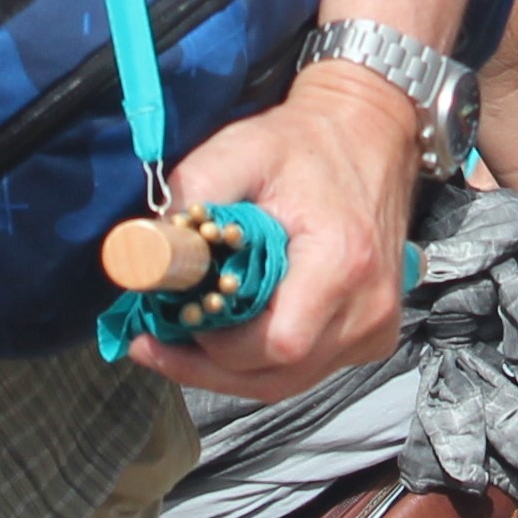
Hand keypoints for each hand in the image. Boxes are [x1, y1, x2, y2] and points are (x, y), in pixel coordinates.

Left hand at [143, 64, 421, 396]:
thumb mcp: (241, 149)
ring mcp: (375, 325)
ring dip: (231, 372)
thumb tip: (141, 249)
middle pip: (279, 376)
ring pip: (290, 381)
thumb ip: (192, 193)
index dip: (217, 349)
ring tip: (179, 346)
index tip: (171, 326)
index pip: (278, 343)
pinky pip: (309, 370)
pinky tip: (228, 339)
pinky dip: (264, 364)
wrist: (366, 135)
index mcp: (343, 261)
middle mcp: (368, 305)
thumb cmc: (304, 144)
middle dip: (209, 369)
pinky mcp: (372, 332)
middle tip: (155, 346)